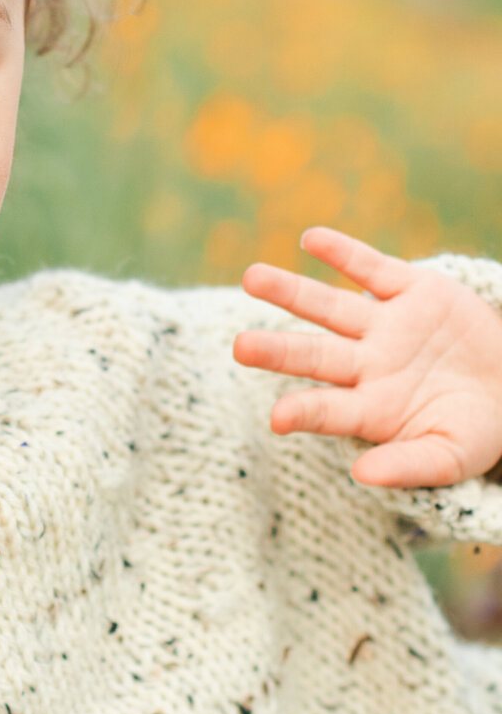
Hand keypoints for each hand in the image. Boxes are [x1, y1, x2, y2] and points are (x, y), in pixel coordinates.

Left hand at [232, 226, 501, 487]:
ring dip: (291, 292)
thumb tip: (360, 475)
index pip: (328, 410)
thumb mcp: (448, 457)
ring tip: (252, 277)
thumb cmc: (473, 431)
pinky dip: (344, 253)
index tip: (278, 418)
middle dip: (277, 351)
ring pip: (329, 307)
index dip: (305, 413)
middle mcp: (366, 364)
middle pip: (313, 355)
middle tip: (239, 347)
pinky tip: (311, 238)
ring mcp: (385, 325)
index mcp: (370, 409)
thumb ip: (407, 467)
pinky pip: (371, 269)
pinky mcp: (410, 290)